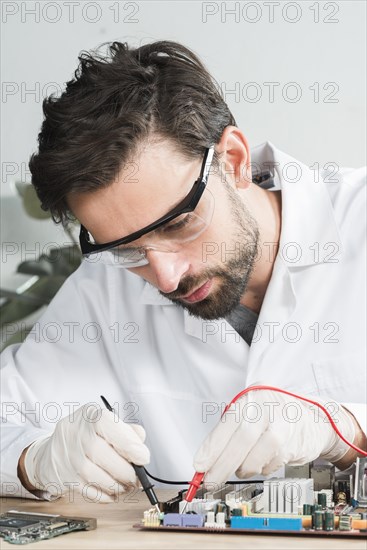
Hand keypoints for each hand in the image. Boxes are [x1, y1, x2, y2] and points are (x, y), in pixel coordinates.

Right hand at [22, 403, 149, 501]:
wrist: (51, 451)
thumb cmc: (85, 436)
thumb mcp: (105, 424)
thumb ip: (126, 430)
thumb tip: (141, 441)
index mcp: (90, 415)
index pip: (111, 427)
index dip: (130, 445)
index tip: (143, 458)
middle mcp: (75, 433)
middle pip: (103, 454)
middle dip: (126, 471)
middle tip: (137, 478)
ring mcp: (67, 456)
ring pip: (95, 476)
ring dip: (116, 486)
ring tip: (125, 486)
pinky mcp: (63, 477)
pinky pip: (87, 491)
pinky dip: (104, 495)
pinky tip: (111, 492)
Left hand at [193, 388, 354, 485]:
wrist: (313, 420)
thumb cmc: (274, 416)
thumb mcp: (251, 412)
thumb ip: (231, 431)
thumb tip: (207, 460)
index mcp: (251, 396)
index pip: (227, 423)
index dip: (212, 447)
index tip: (199, 465)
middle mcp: (267, 406)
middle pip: (241, 440)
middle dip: (222, 465)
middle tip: (210, 481)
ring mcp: (283, 424)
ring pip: (255, 457)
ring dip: (243, 469)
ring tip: (241, 468)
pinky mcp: (293, 444)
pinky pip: (269, 465)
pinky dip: (261, 469)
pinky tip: (262, 461)